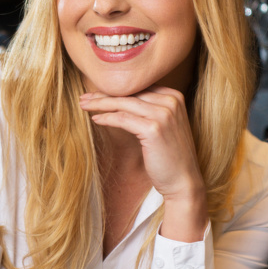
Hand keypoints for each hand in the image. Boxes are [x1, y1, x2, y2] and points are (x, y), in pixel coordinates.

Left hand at [79, 86, 205, 239]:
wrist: (183, 181)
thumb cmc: (170, 156)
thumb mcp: (163, 126)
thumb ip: (149, 110)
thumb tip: (122, 100)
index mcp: (174, 97)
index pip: (139, 87)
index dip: (116, 89)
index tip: (97, 93)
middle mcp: (171, 101)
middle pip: (130, 93)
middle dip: (104, 94)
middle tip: (84, 97)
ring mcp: (163, 114)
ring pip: (123, 103)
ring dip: (100, 103)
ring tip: (83, 105)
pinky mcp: (153, 129)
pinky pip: (122, 119)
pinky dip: (106, 118)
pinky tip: (95, 119)